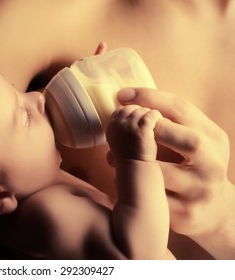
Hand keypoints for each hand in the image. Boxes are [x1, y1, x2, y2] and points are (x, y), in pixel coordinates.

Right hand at [106, 105, 162, 161]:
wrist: (137, 171)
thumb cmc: (131, 158)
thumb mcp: (119, 141)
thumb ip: (122, 129)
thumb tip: (128, 118)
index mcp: (111, 127)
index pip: (121, 110)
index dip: (132, 113)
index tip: (140, 121)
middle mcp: (117, 124)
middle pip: (131, 108)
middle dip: (142, 113)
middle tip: (150, 123)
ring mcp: (129, 126)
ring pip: (143, 110)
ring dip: (151, 116)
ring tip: (156, 125)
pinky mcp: (142, 129)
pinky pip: (151, 114)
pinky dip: (157, 117)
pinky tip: (160, 124)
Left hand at [117, 88, 230, 237]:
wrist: (215, 209)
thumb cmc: (195, 164)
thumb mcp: (194, 138)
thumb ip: (171, 120)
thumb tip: (128, 99)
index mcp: (213, 138)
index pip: (183, 109)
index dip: (150, 98)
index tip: (121, 95)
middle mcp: (213, 164)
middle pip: (189, 141)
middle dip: (152, 132)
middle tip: (124, 131)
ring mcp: (200, 191)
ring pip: (163, 175)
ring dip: (131, 164)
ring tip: (112, 157)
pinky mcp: (185, 214)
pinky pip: (151, 198)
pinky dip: (131, 187)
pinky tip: (121, 179)